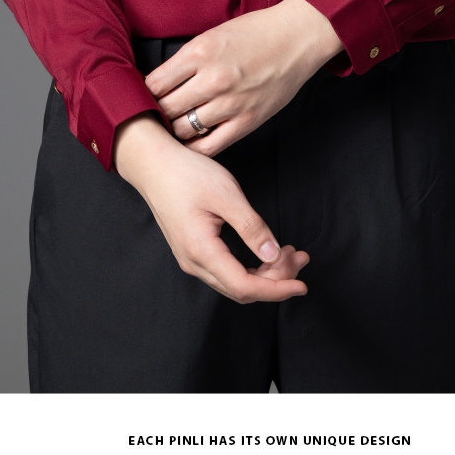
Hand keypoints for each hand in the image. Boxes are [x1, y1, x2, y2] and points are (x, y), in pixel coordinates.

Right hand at [111, 113, 309, 302]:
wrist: (153, 164)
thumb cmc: (186, 174)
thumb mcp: (226, 195)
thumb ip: (251, 227)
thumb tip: (273, 255)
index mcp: (202, 251)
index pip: (245, 286)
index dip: (276, 290)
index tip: (301, 286)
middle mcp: (194, 263)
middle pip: (241, 289)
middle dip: (276, 279)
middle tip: (300, 258)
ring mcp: (191, 259)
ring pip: (234, 282)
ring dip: (265, 273)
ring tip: (288, 253)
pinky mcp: (192, 250)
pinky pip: (226, 271)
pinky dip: (250, 266)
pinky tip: (265, 251)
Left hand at [143, 0, 343, 157]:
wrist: (296, 38)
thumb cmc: (254, 32)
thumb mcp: (212, 35)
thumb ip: (186, 59)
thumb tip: (158, 83)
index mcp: (200, 52)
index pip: (155, 84)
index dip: (144, 93)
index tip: (142, 97)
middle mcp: (212, 79)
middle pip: (166, 108)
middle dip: (156, 113)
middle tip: (152, 116)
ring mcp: (231, 103)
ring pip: (184, 129)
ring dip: (174, 130)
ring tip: (171, 127)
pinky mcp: (247, 121)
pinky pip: (210, 145)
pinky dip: (196, 146)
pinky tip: (192, 140)